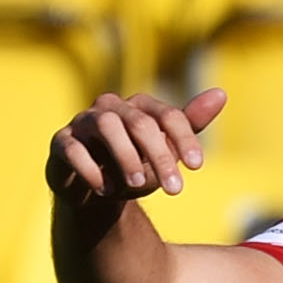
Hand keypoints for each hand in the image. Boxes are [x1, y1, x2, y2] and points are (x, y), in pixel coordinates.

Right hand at [48, 88, 225, 204]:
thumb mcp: (167, 149)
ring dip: (126, 157)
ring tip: (138, 185)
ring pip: (107, 127)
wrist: (98, 189)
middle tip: (175, 189)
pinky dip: (91, 169)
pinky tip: (106, 189)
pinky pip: (73, 148)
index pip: (167, 115)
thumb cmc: (137, 164)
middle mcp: (110, 107)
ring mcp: (83, 122)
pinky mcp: (61, 142)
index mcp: (140, 107)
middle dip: (160, 157)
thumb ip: (191, 123)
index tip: (197, 167)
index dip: (184, 139)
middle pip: (140, 123)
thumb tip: (221, 93)